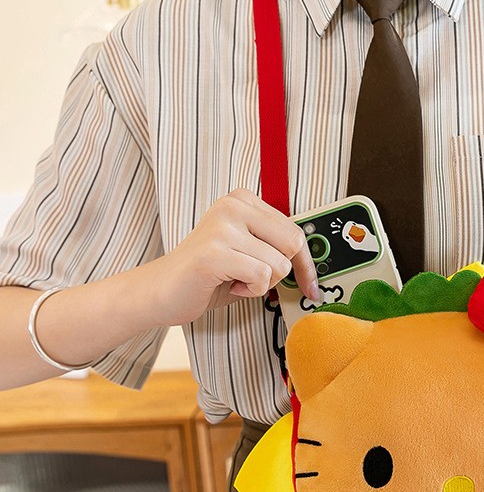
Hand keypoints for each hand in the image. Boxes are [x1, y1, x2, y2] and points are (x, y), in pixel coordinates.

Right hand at [148, 189, 319, 325]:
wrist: (163, 290)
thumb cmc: (210, 274)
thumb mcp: (248, 251)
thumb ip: (275, 247)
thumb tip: (313, 266)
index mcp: (242, 200)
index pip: (295, 231)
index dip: (306, 264)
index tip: (310, 286)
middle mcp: (233, 206)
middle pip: (293, 244)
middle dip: (281, 272)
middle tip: (254, 278)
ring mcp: (222, 227)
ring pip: (279, 264)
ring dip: (262, 283)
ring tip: (235, 278)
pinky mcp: (215, 252)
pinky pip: (262, 276)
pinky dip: (251, 290)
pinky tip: (229, 284)